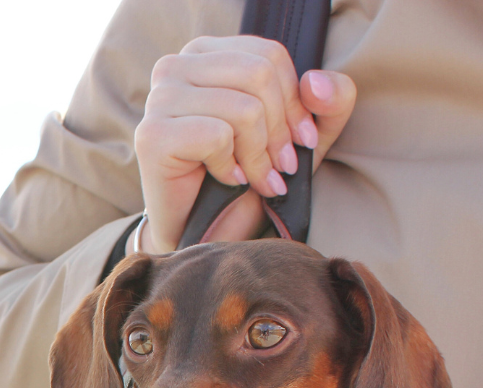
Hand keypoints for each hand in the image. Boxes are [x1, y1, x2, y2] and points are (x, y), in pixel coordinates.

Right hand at [133, 36, 356, 251]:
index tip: (300, 143)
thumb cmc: (245, 184)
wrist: (204, 237)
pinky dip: (231, 167)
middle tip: (281, 169)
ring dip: (258, 157)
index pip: (269, 56)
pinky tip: (226, 180)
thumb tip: (317, 82)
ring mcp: (158, 99)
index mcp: (206, 54)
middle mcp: (176, 67)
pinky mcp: (152, 136)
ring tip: (256, 180)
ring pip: (242, 108)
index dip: (296, 102)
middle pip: (258, 75)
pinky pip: (217, 136)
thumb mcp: (299, 139)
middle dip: (279, 131)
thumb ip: (330, 103)